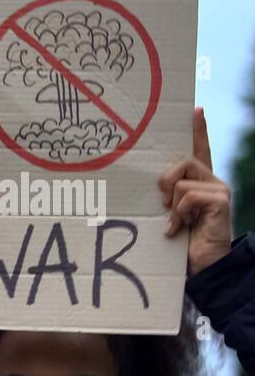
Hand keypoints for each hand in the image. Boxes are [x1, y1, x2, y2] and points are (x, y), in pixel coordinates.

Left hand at [160, 107, 232, 275]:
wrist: (203, 266)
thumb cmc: (182, 242)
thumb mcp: (169, 214)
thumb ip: (166, 197)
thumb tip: (154, 187)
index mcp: (199, 183)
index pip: (200, 150)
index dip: (198, 130)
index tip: (195, 109)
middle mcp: (212, 181)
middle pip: (183, 162)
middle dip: (165, 182)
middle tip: (164, 204)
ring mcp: (219, 190)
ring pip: (181, 181)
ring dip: (172, 204)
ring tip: (176, 222)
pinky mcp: (221, 200)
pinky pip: (187, 195)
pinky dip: (179, 214)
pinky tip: (180, 228)